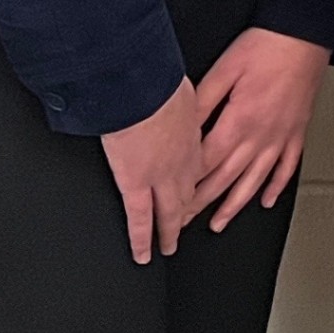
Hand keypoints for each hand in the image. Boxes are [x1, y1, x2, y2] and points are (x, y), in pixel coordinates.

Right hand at [100, 81, 204, 264]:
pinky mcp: (136, 183)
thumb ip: (178, 99)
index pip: (197, 165)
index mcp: (191, 133)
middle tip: (186, 227)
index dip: (196, 180)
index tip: (195, 190)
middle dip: (188, 211)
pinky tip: (142, 253)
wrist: (139, 85)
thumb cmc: (155, 79)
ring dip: (170, 230)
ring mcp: (161, 175)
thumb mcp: (180, 88)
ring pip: (169, 210)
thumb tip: (171, 92)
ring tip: (168, 245)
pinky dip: (141, 239)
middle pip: (188, 191)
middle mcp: (183, 158)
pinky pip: (140, 218)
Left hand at [192, 28, 331, 227]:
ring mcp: (281, 136)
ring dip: (235, 205)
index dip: (184, 184)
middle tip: (183, 223)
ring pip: (255, 181)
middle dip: (201, 204)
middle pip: (226, 178)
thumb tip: (181, 127)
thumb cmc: (269, 44)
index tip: (169, 200)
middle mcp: (262, 135)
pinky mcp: (297, 131)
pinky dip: (275, 187)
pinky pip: (287, 167)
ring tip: (219, 222)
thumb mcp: (225, 68)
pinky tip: (266, 200)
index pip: (205, 163)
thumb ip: (201, 101)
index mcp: (240, 120)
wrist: (307, 33)